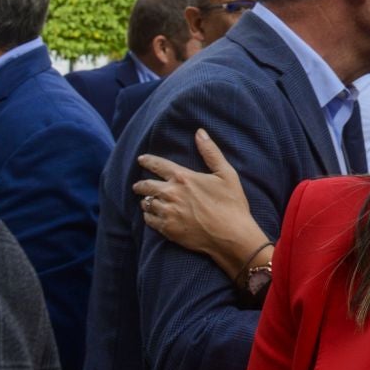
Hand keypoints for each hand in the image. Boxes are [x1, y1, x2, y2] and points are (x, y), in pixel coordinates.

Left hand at [134, 129, 269, 282]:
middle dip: (140, 184)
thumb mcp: (226, 174)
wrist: (231, 236)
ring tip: (146, 201)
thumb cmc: (231, 204)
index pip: (158, 165)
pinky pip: (149, 220)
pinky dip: (148, 216)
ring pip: (147, 204)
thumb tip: (200, 132)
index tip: (141, 159)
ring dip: (146, 200)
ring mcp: (168, 212)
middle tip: (137, 185)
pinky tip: (151, 215)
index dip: (148, 161)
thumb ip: (211, 152)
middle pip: (146, 186)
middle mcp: (171, 194)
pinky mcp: (168, 230)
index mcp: (183, 177)